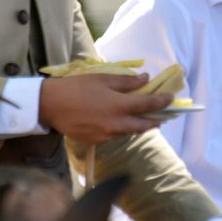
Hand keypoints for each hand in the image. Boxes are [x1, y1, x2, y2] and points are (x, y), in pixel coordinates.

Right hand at [37, 73, 171, 144]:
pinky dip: (124, 129)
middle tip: (164, 116)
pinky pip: (116, 135)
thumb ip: (126, 82)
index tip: (172, 98)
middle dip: (156, 120)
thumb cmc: (76, 87)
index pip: (148, 105)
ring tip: (145, 119)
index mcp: (118, 106)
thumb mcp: (102, 79)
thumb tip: (145, 80)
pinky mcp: (97, 141)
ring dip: (140, 126)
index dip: (162, 102)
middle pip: (144, 125)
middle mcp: (116, 124)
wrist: (50, 105)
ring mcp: (107, 135)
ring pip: (130, 132)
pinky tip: (122, 123)